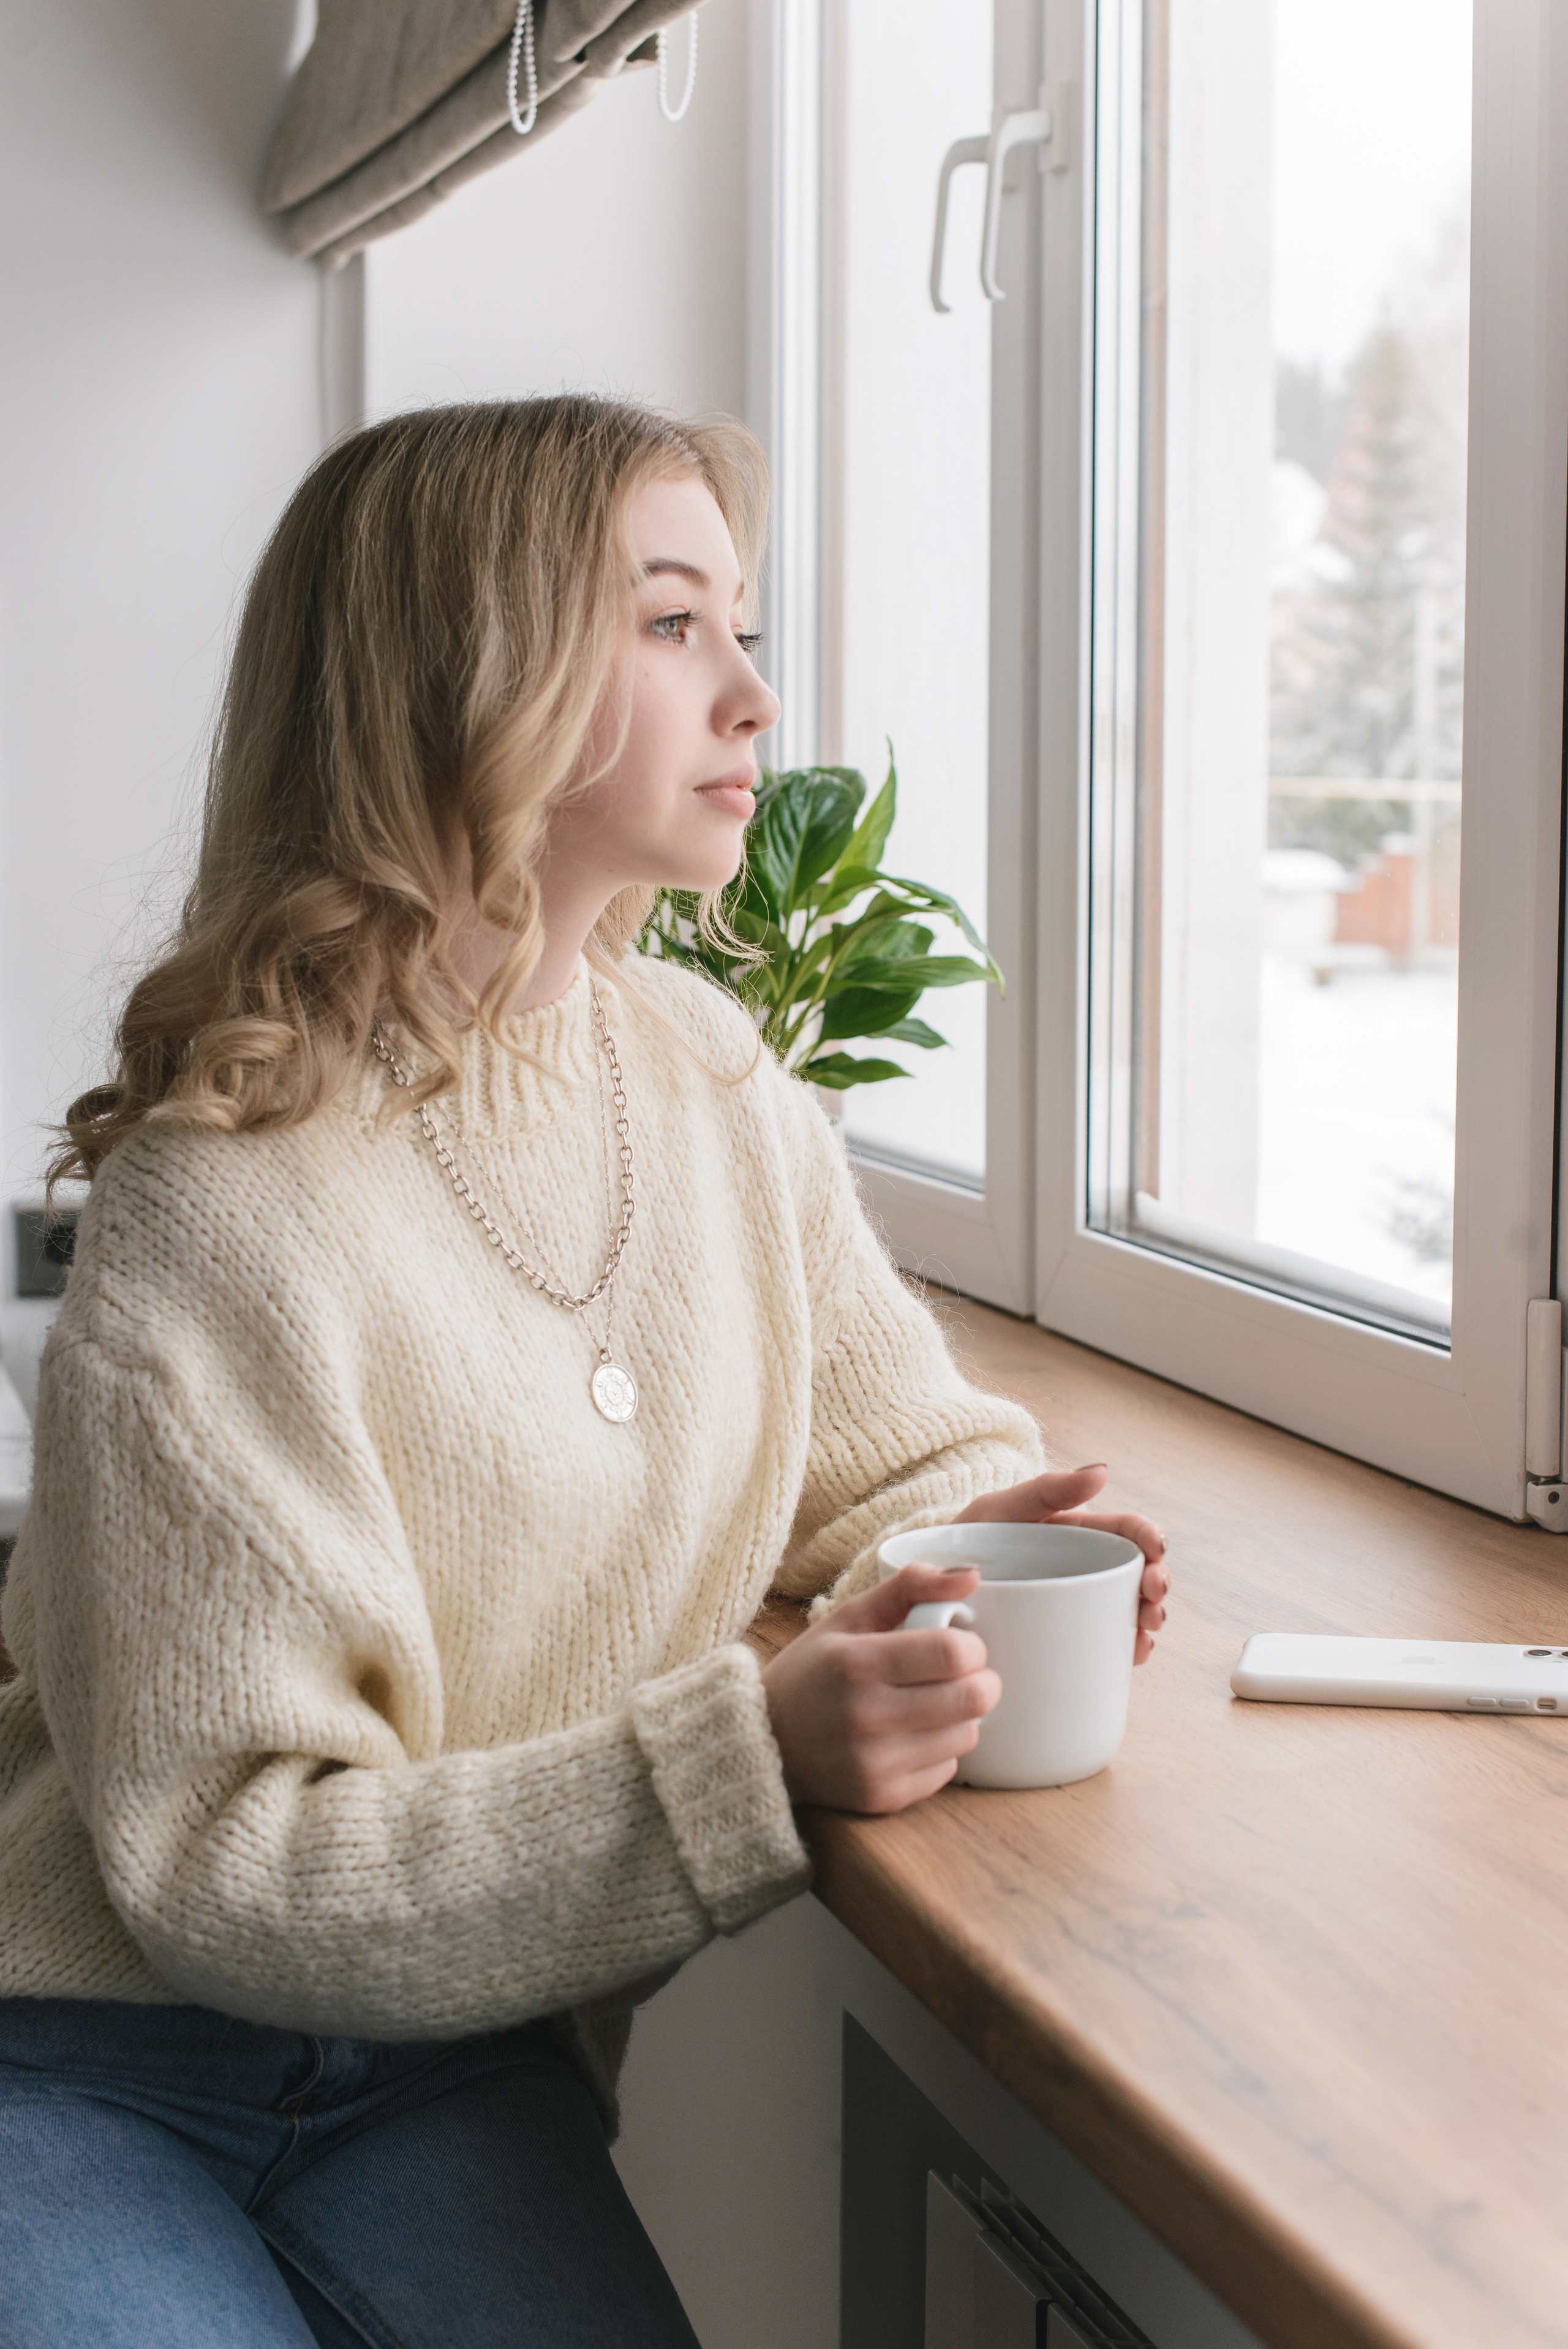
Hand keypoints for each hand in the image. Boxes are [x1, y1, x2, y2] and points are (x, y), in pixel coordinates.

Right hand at [761, 1565, 999, 1814]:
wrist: (763, 1742)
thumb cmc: (812, 1671)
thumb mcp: (850, 1616)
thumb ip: (910, 1586)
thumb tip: (973, 1575)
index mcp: (857, 1662)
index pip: (953, 1652)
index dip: (972, 1645)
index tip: (960, 1644)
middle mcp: (865, 1716)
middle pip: (972, 1698)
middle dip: (981, 1681)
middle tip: (961, 1675)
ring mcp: (873, 1763)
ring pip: (967, 1736)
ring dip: (961, 1717)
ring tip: (929, 1705)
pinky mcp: (881, 1798)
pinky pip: (947, 1770)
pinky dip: (940, 1751)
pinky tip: (909, 1737)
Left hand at [955, 1464, 1169, 1663]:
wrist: (926, 1594)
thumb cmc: (963, 1541)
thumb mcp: (999, 1509)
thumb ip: (1046, 1490)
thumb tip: (1102, 1470)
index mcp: (1073, 1533)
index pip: (1124, 1531)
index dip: (1149, 1538)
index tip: (1157, 1551)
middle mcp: (1081, 1570)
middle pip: (1135, 1574)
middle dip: (1156, 1584)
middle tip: (1154, 1597)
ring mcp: (1075, 1606)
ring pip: (1127, 1610)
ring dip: (1147, 1617)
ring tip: (1146, 1626)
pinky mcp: (1063, 1640)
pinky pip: (1104, 1644)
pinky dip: (1126, 1647)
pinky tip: (1133, 1651)